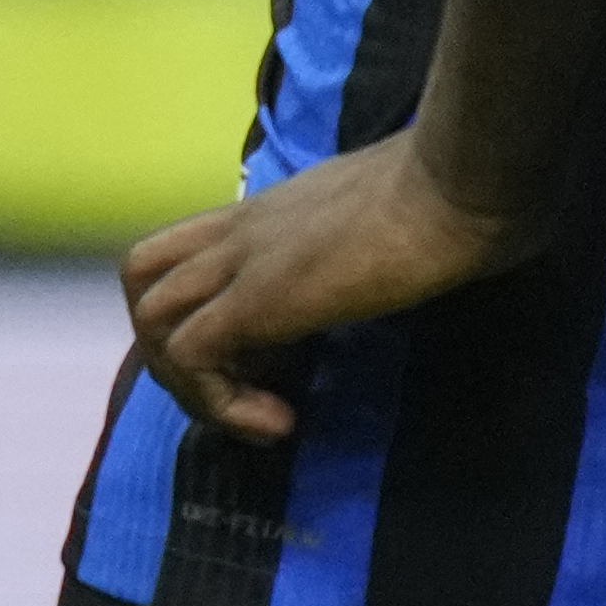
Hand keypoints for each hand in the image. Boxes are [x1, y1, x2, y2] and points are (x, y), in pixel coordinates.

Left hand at [121, 131, 550, 441]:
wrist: (460, 185)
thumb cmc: (455, 195)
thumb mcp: (389, 216)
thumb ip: (366, 240)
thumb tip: (398, 271)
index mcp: (271, 211)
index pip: (187, 252)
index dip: (204, 311)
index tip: (271, 360)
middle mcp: (242, 229)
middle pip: (145, 279)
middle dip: (175, 350)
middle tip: (246, 390)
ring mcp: (243, 260)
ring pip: (151, 315)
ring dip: (192, 383)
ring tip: (260, 413)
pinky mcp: (258, 298)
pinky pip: (192, 354)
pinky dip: (218, 401)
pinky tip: (281, 420)